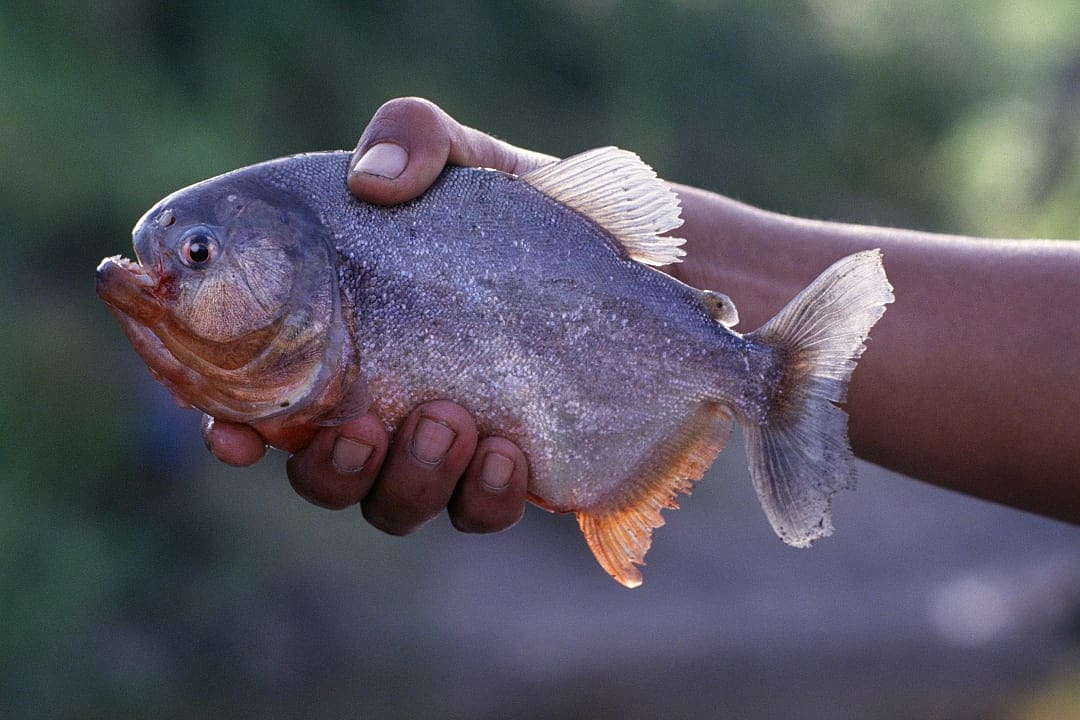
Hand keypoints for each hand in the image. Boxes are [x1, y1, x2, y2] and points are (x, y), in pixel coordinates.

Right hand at [202, 97, 549, 533]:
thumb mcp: (468, 157)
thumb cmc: (522, 208)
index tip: (232, 435)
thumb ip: (413, 138)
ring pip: (392, 505)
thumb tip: (373, 181)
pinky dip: (483, 497)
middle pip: (317, 475)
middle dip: (330, 470)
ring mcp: (443, 447)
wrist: (633, 258)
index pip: (257, 399)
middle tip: (368, 425)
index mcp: (342, 340)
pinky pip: (477, 514)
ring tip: (452, 422)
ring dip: (409, 481)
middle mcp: (380, 404)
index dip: (228, 428)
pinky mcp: (507, 472)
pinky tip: (509, 454)